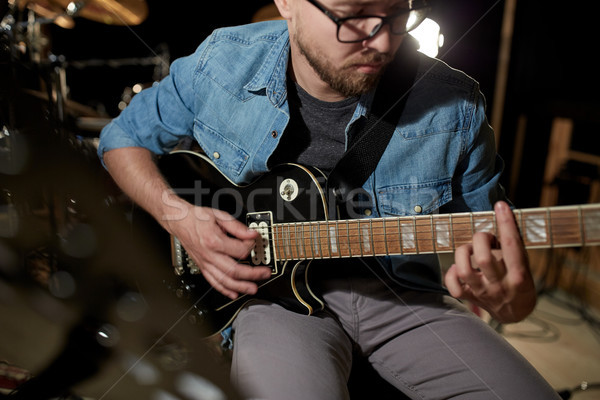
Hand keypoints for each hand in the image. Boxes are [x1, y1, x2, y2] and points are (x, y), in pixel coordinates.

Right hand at [166, 203, 271, 299]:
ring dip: (240, 287)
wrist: (180, 222)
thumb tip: (252, 234)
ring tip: (253, 288)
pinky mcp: (202, 267)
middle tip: (265, 274)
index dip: (251, 247)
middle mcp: (209, 255)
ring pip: (224, 280)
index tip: (254, 242)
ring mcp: (205, 263)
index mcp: (214, 241)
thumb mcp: (219, 215)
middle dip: (252, 274)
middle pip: (234, 270)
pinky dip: (224, 290)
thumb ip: (237, 227)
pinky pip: (213, 282)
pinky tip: (234, 294)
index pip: (240, 251)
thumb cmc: (198, 218)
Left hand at [444, 201, 536, 322]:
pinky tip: (457, 268)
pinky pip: (453, 286)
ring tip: (469, 249)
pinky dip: (451, 274)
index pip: (512, 246)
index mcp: (518, 275)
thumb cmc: (520, 281)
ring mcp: (483, 292)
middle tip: (485, 237)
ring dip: (463, 252)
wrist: (516, 313)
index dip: (506, 224)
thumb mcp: (525, 265)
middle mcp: (500, 285)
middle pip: (483, 258)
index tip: (500, 207)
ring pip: (464, 271)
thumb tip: (502, 216)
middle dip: (480, 239)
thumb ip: (512, 247)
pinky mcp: (470, 297)